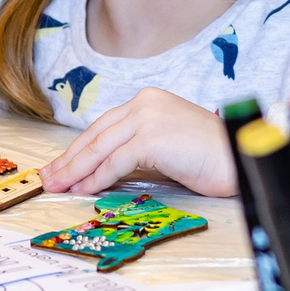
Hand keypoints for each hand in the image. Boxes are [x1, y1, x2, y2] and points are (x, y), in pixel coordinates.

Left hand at [43, 89, 235, 197]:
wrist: (240, 156)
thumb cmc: (210, 156)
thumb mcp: (167, 144)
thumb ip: (138, 147)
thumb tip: (103, 169)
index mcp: (148, 100)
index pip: (103, 126)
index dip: (79, 148)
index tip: (61, 165)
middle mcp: (144, 103)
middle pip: (96, 135)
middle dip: (69, 159)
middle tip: (49, 178)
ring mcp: (147, 118)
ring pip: (100, 148)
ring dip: (76, 170)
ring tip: (58, 187)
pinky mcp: (151, 138)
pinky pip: (115, 162)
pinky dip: (96, 178)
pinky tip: (84, 190)